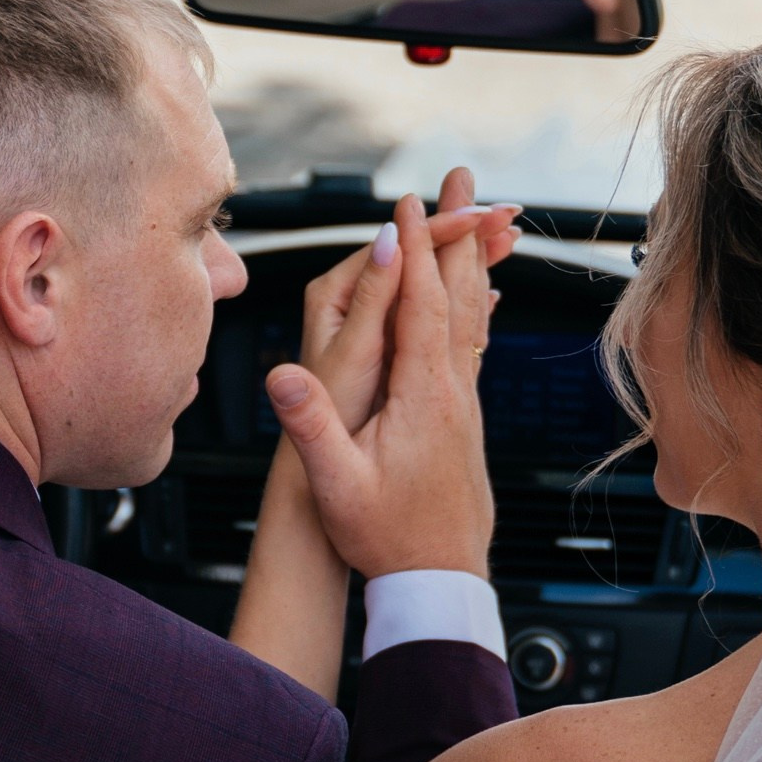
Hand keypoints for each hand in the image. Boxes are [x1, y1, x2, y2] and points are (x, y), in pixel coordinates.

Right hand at [264, 190, 497, 578]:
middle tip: (466, 178)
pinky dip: (475, 304)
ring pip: (474, 314)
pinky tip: (479, 297)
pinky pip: (473, 343)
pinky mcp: (464, 418)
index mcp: (423, 395)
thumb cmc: (388, 540)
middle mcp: (454, 390)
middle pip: (461, 292)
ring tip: (480, 218)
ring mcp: (464, 403)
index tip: (407, 203)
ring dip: (473, 258)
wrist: (441, 583)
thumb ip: (312, 428)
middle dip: (459, 230)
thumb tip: (281, 376)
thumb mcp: (338, 486)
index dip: (414, 250)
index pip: (420, 304)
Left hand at [297, 169, 516, 432]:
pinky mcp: (388, 348)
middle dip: (462, 234)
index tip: (481, 217)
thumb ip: (372, 298)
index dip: (440, 229)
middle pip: (414, 254)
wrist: (320, 474)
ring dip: (468, 259)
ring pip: (427, 279)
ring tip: (508, 238)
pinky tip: (491, 291)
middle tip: (508, 214)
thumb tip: (390, 237)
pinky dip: (462, 298)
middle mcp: (351, 300)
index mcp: (336, 294)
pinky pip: (431, 311)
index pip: (396, 246)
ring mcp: (371, 324)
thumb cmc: (330, 423)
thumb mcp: (353, 355)